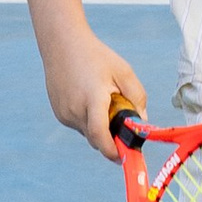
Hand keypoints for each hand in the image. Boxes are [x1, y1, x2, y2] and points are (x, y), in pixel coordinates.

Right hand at [46, 39, 144, 157]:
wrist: (62, 44)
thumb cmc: (96, 56)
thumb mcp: (124, 72)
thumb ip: (137, 97)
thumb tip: (142, 121)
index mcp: (93, 99)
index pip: (100, 136)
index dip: (113, 151)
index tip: (124, 156)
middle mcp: (75, 109)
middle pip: (97, 138)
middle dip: (111, 138)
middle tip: (122, 124)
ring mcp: (64, 113)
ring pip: (88, 133)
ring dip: (100, 127)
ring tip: (104, 101)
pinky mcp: (59, 113)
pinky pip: (79, 126)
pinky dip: (89, 120)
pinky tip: (90, 99)